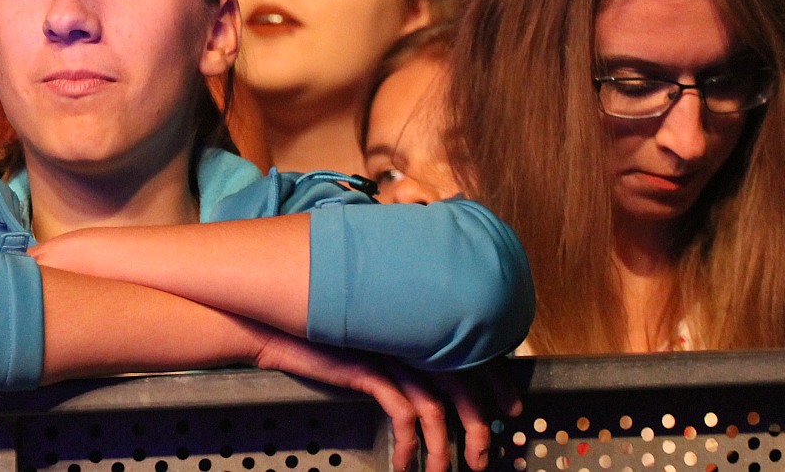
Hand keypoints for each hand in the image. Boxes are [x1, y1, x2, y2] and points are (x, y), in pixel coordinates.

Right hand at [250, 327, 519, 471]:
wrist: (274, 327)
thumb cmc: (317, 337)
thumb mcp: (367, 343)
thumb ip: (397, 354)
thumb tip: (422, 382)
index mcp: (416, 326)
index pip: (472, 353)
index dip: (498, 383)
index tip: (510, 410)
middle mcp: (410, 337)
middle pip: (465, 385)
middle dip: (481, 427)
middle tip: (487, 458)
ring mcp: (391, 354)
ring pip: (438, 408)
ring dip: (446, 448)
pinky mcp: (370, 372)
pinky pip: (404, 417)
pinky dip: (409, 446)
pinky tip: (402, 465)